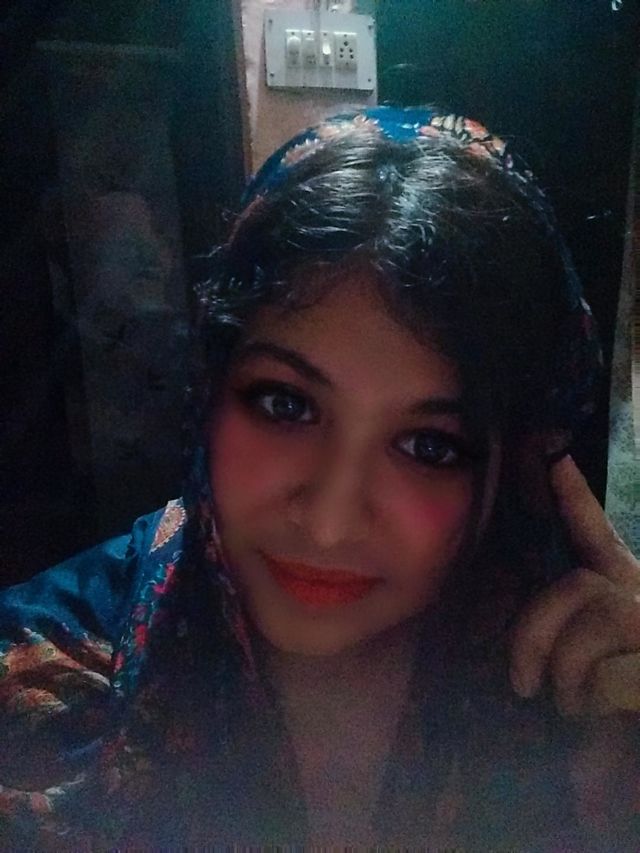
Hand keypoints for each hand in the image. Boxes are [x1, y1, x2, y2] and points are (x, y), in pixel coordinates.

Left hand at [509, 455, 639, 715]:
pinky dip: (596, 701)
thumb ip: (570, 631)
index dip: (575, 496)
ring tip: (573, 706)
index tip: (556, 459)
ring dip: (568, 680)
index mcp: (626, 586)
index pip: (596, 533)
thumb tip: (526, 645)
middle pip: (570, 588)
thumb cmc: (628, 695)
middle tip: (522, 683)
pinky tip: (608, 711)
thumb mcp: (595, 656)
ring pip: (586, 634)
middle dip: (533, 636)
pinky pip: (608, 677)